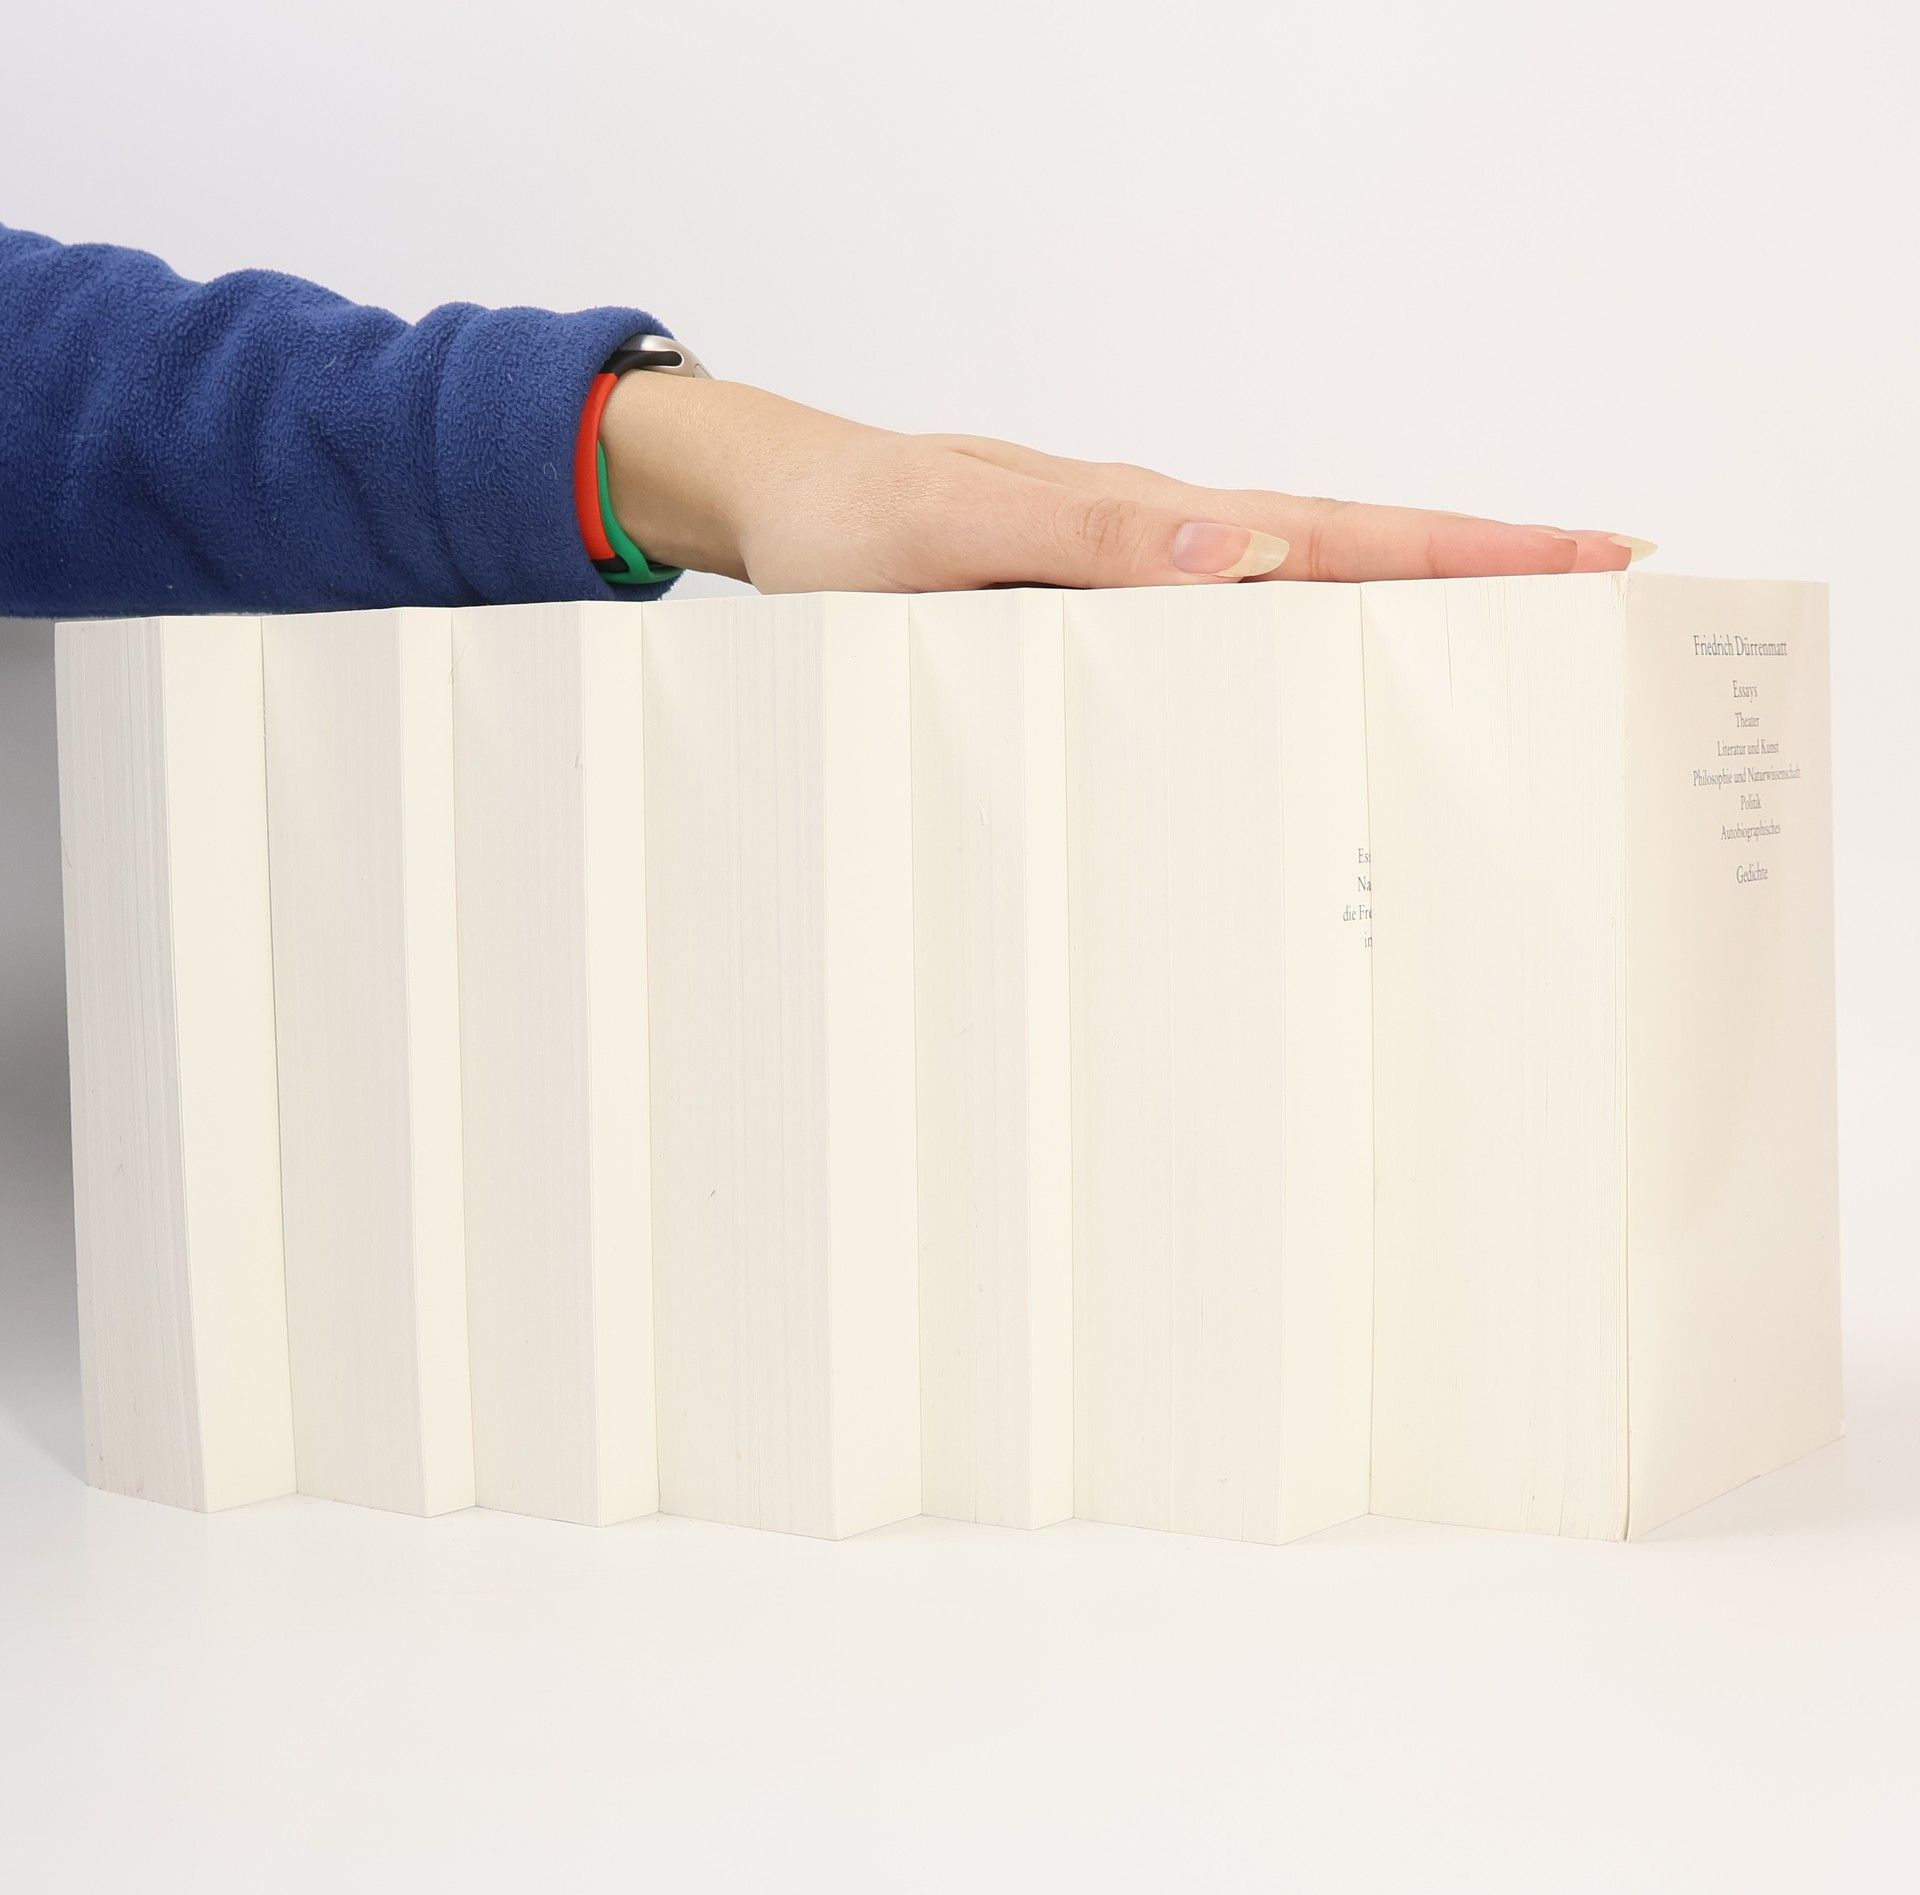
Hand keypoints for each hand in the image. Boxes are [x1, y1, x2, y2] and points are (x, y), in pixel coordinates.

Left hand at [600, 376, 1652, 591]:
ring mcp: (1142, 574)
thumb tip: (1244, 552)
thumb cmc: (855, 523)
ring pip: (1305, 590)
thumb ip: (1088, 540)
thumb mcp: (956, 531)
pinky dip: (1312, 637)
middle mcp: (1166, 543)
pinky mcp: (1106, 607)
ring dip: (1413, 606)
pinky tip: (1342, 672)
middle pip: (1354, 553)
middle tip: (1611, 595)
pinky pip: (1233, 629)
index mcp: (1155, 518)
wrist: (784, 507)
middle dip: (1485, 573)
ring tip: (1519, 640)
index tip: (1591, 557)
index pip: (1342, 532)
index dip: (1468, 549)